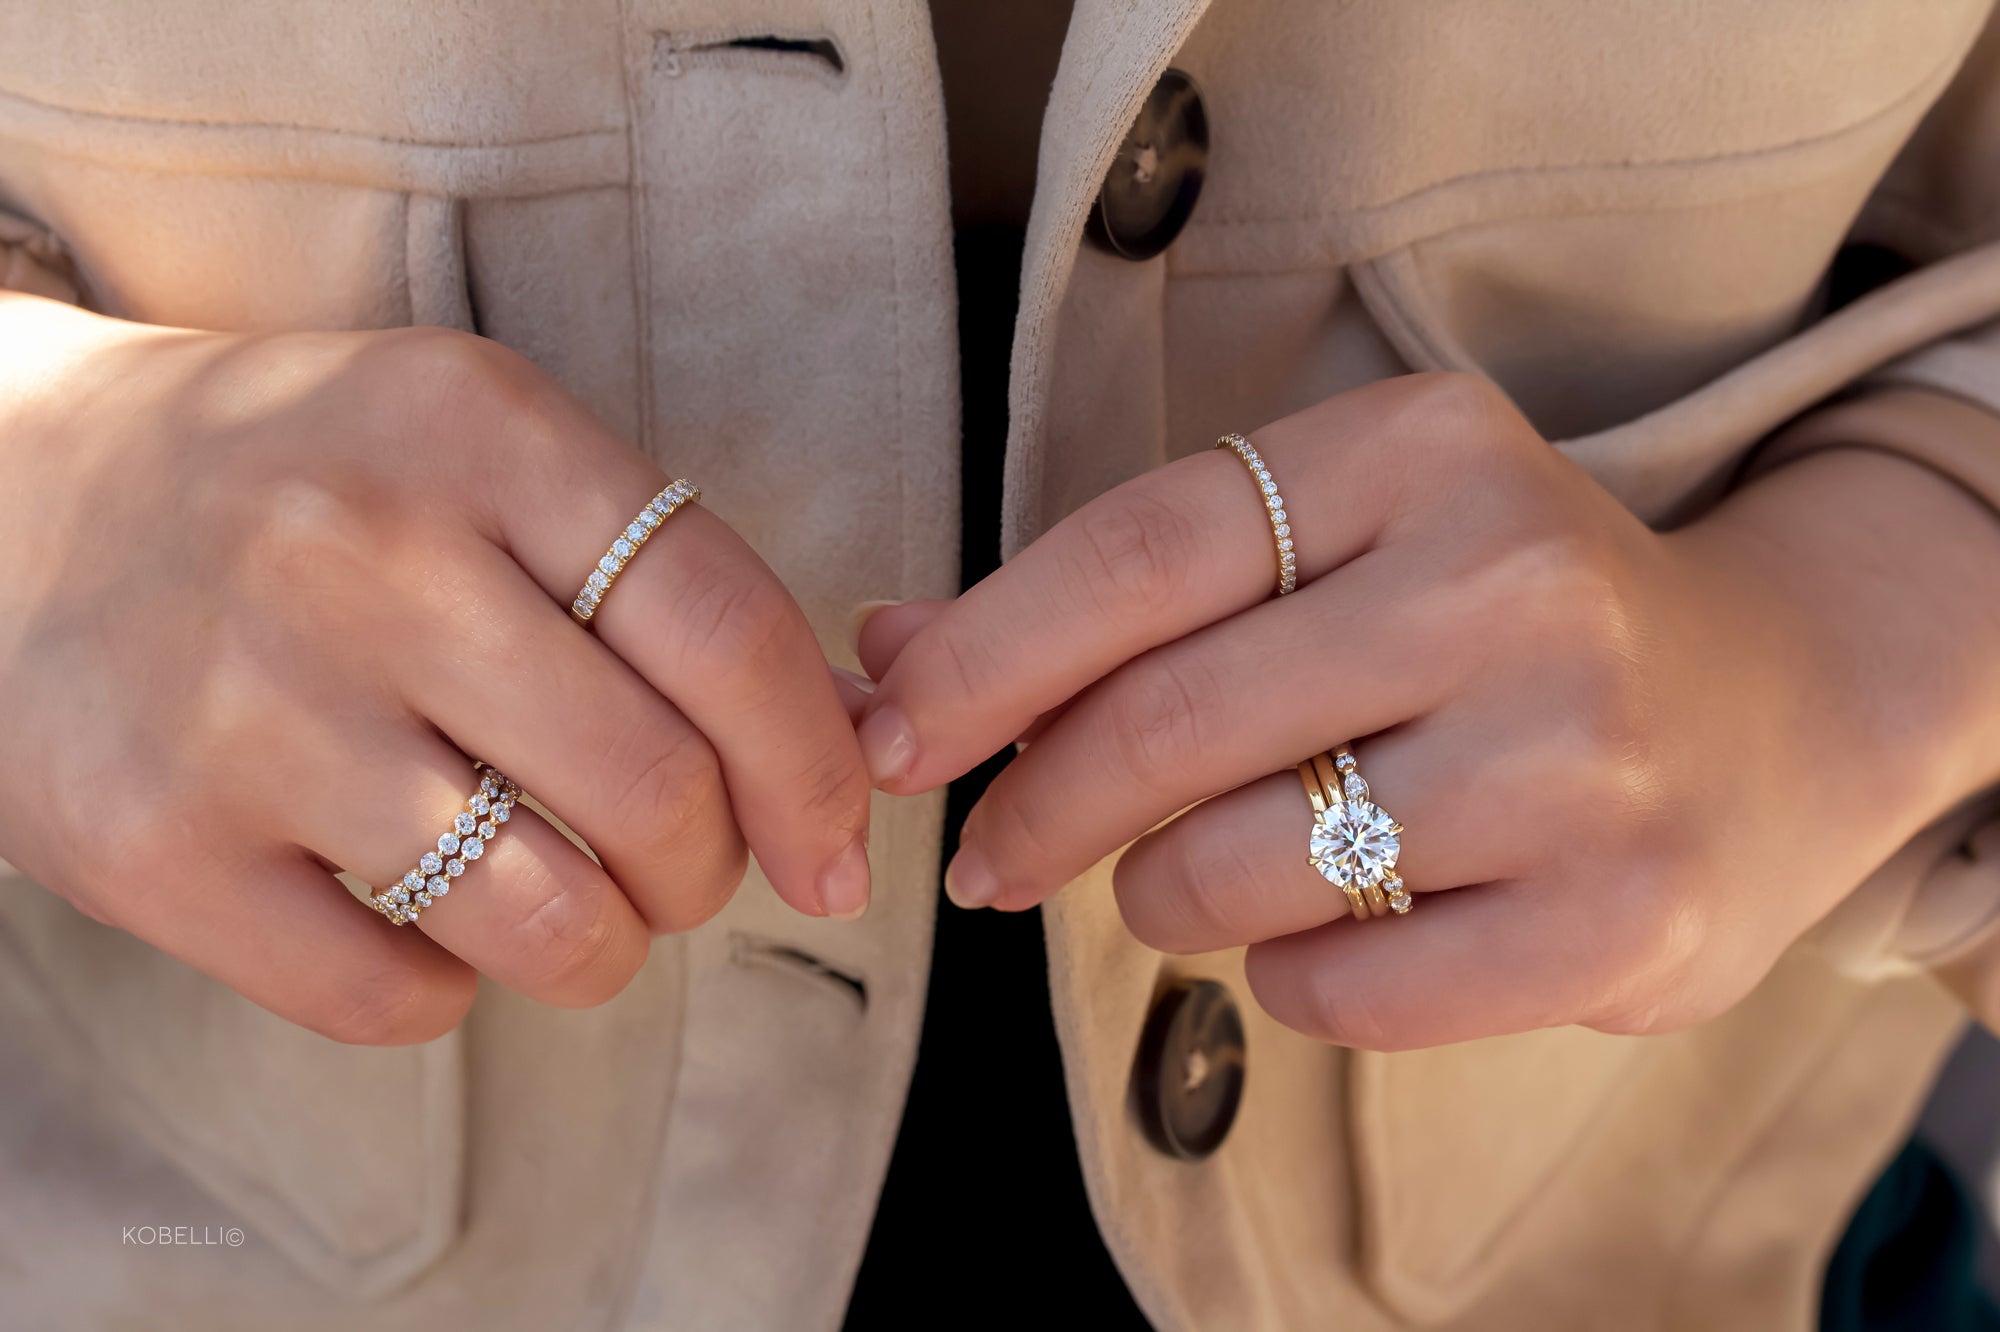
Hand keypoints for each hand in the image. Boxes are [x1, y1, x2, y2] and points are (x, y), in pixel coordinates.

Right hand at [0, 294, 871, 1043]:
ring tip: (583, 912)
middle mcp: (363, 554)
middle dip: (714, 869)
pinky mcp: (149, 843)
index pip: (727, 627)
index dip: (817, 768)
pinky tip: (434, 930)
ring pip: (546, 915)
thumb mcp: (485, 451)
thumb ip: (663, 575)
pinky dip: (456, 993)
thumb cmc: (311, 489)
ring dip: (607, 948)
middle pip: (657, 787)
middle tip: (685, 868)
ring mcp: (247, 705)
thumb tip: (857, 732)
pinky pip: (392, 997)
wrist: (13, 501)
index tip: (837, 846)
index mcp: (479, 431)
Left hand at [855, 373, 1999, 1048]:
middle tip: (991, 861)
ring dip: (1166, 896)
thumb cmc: (1490, 626)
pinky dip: (1279, 979)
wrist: (1771, 712)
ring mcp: (1578, 754)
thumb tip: (888, 651)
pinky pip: (1331, 992)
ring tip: (1208, 873)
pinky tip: (1330, 931)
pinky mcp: (1620, 915)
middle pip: (1163, 720)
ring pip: (1230, 872)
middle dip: (1034, 810)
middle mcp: (1513, 580)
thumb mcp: (1327, 550)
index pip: (1137, 551)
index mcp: (1422, 450)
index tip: (889, 740)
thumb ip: (1114, 597)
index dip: (981, 659)